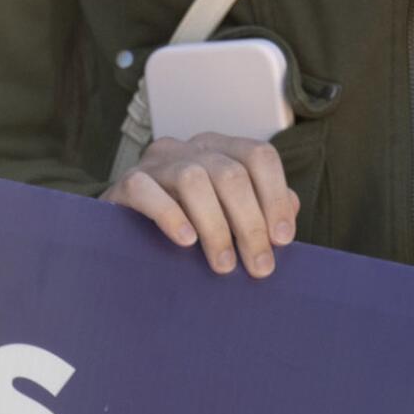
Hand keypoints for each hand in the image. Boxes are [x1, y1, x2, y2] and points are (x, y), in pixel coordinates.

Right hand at [103, 132, 297, 277]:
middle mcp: (191, 148)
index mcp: (221, 148)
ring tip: (224, 265)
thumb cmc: (185, 219)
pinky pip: (148, 191)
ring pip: (194, 180)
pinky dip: (170, 216)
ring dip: (215, 227)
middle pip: (231, 174)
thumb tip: (290, 210)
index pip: (259, 156)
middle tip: (259, 265)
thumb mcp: (225, 210)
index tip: (283, 239)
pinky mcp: (127, 182)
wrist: (123, 227)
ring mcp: (157, 162)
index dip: (276, 196)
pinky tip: (186, 242)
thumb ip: (259, 205)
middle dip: (251, 224)